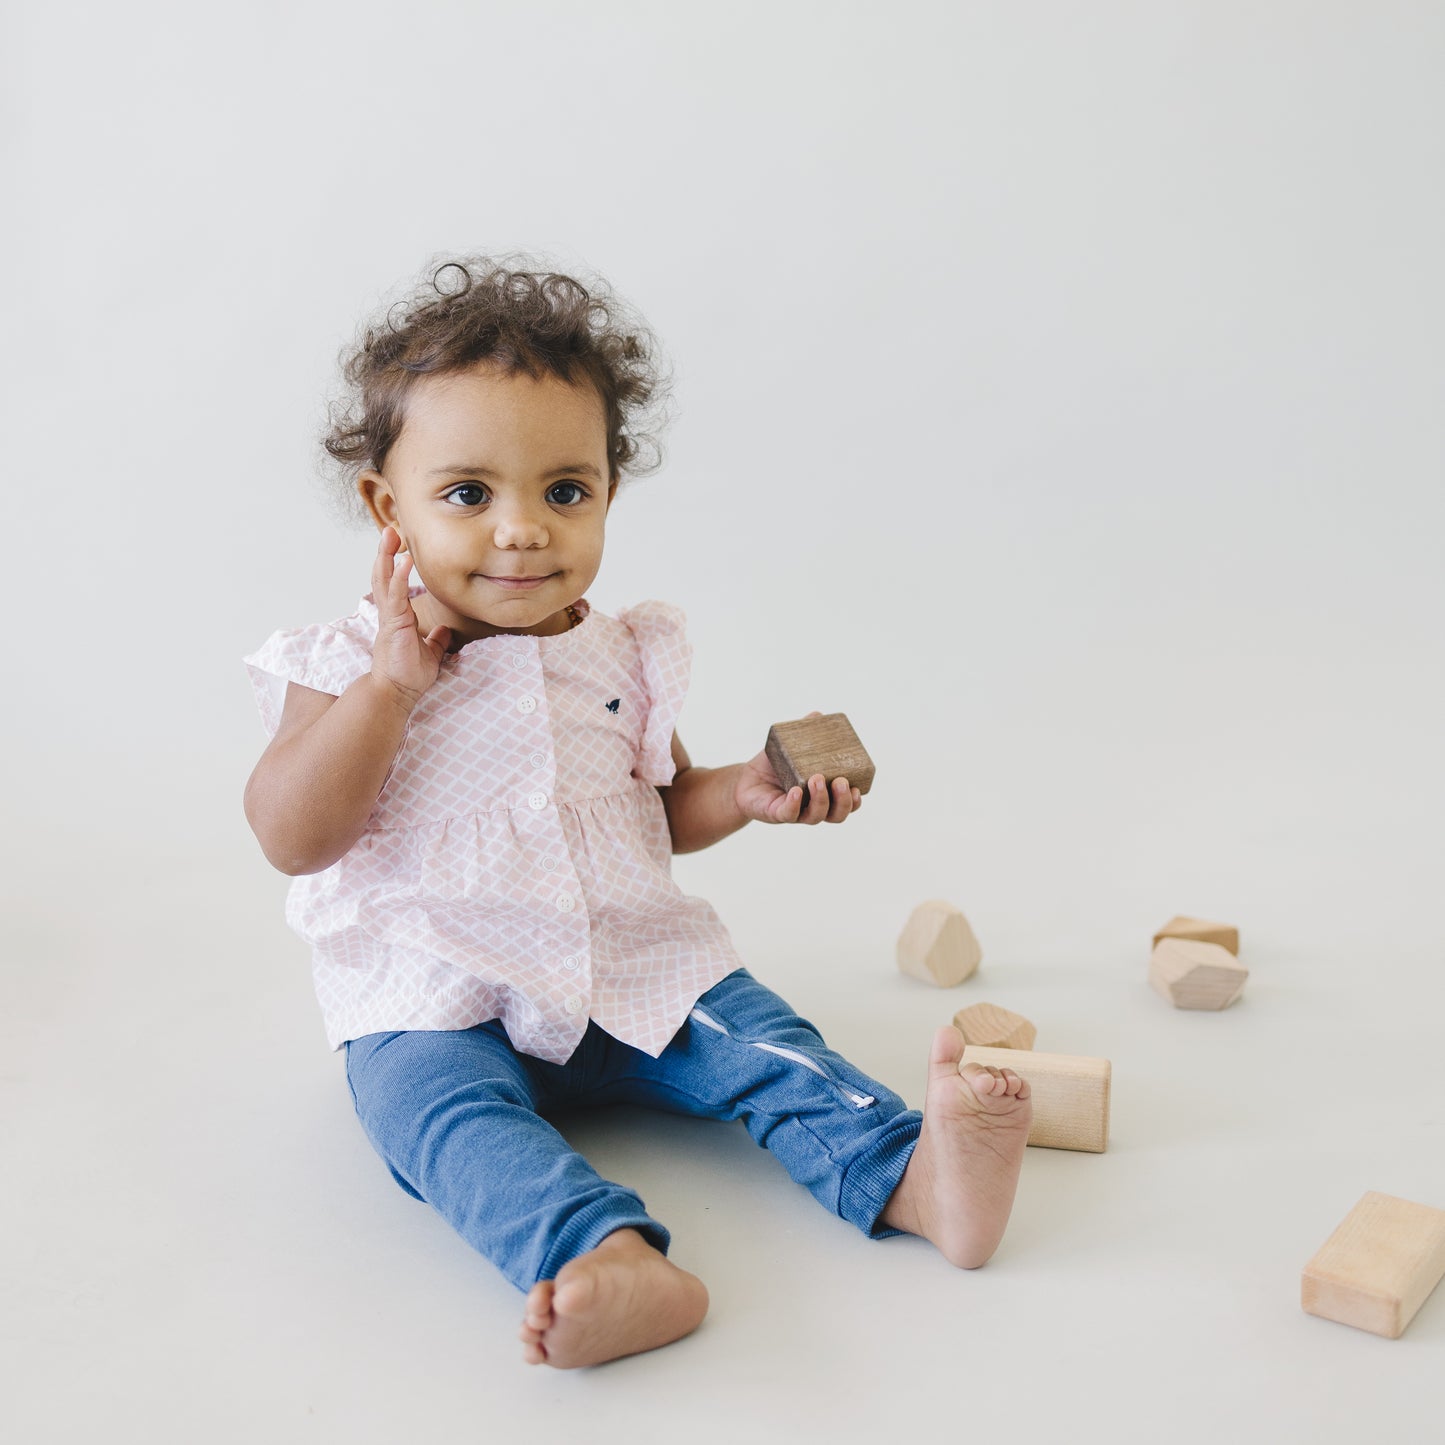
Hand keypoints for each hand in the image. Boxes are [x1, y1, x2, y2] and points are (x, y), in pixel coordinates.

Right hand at [368, 526, 451, 707]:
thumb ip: (436, 640)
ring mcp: (389, 617)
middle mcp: (389, 613)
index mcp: (397, 617)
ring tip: (390, 534)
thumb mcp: (430, 653)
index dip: (393, 564)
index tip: (399, 546)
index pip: (393, 584)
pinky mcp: (393, 624)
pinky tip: (405, 561)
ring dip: (387, 556)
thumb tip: (446, 631)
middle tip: (390, 529)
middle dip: (385, 551)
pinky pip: (396, 596)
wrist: (396, 692)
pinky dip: (400, 578)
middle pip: (383, 575)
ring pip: (384, 580)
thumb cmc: (408, 675)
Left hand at [733, 718, 862, 826]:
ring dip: (821, 800)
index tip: (858, 787)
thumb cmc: (775, 766)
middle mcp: (813, 807)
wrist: (746, 780)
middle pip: (836, 815)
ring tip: (817, 779)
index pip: (846, 804)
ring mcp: (796, 813)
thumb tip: (818, 715)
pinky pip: (789, 813)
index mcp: (824, 794)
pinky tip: (796, 792)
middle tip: (840, 781)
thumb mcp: (791, 748)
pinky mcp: (776, 814)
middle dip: (843, 801)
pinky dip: (795, 804)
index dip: (855, 800)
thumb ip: (807, 734)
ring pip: (816, 817)